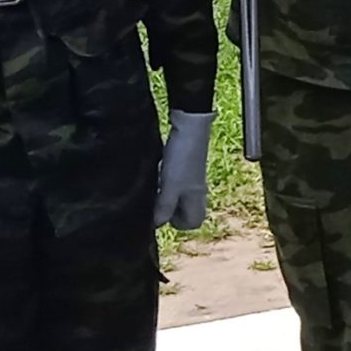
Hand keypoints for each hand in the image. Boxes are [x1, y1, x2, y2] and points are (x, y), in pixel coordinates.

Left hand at [155, 111, 215, 230]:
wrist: (189, 125)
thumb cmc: (182, 157)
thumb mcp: (171, 186)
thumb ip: (164, 207)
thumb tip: (156, 224)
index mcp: (196, 197)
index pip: (193, 222)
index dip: (177, 224)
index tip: (161, 216)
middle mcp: (196, 189)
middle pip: (185, 209)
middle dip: (168, 210)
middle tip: (154, 201)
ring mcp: (191, 176)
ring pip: (178, 195)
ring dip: (164, 194)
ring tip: (154, 185)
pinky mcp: (185, 164)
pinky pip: (174, 181)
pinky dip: (164, 181)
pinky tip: (157, 172)